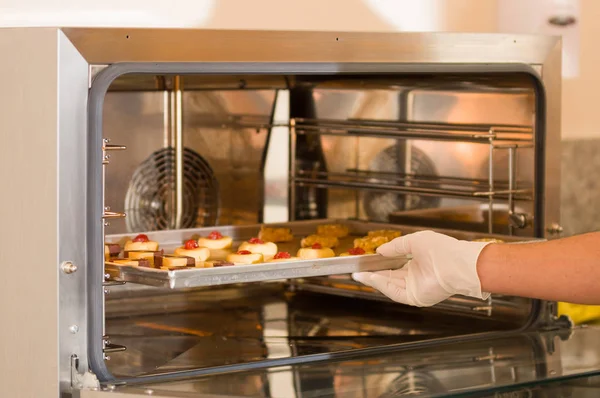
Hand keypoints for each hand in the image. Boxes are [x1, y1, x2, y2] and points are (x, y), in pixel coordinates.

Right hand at [352, 231, 491, 306]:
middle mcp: (416, 277)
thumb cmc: (443, 249)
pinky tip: (371, 277)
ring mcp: (415, 288)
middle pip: (388, 277)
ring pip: (389, 285)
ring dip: (373, 280)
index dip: (379, 263)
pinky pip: (394, 292)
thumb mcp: (414, 241)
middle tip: (357, 270)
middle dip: (372, 274)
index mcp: (417, 263)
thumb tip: (380, 250)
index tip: (366, 260)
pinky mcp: (415, 297)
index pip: (394, 265)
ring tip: (359, 274)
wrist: (458, 264)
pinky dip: (382, 285)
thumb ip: (396, 246)